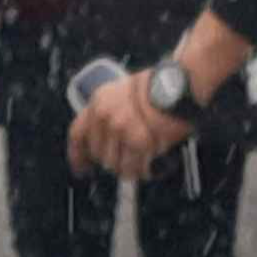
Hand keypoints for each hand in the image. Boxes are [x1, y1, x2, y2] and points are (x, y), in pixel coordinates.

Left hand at [71, 78, 190, 180]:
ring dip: (128, 167)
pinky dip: (141, 171)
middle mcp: (103, 115)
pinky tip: (149, 167)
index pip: (77, 134)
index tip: (82, 169)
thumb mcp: (125, 94)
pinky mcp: (136, 141)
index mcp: (99, 101)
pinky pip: (133, 168)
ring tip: (143, 161)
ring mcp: (119, 128)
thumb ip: (112, 117)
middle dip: (113, 160)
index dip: (78, 156)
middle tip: (129, 159)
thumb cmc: (160, 88)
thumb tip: (111, 144)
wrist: (179, 85)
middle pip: (98, 154)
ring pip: (114, 164)